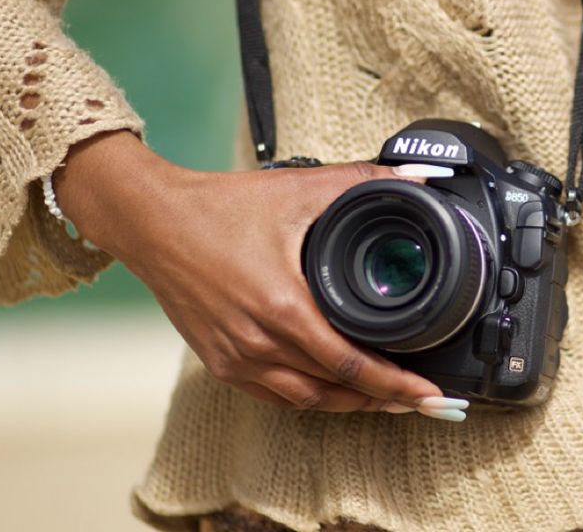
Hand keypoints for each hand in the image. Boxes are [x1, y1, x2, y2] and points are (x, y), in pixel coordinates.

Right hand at [53, 131, 448, 413]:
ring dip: (350, 404)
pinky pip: (275, 396)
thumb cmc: (219, 207)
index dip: (398, 384)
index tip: (430, 393)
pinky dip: (310, 397)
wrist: (152, 221)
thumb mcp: (297, 188)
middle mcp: (259, 342)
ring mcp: (237, 358)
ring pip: (307, 400)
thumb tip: (415, 177)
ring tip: (388, 399)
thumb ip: (362, 181)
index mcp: (284, 307)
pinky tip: (333, 391)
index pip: (353, 365)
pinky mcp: (221, 363)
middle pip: (336, 390)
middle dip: (386, 398)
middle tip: (425, 401)